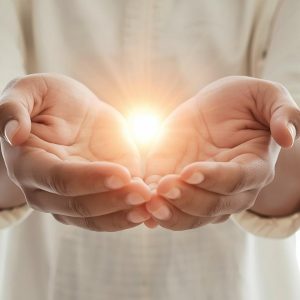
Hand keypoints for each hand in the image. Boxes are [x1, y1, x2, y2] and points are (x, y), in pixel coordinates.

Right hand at [0, 74, 150, 230]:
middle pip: (78, 205)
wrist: (72, 112)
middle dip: (112, 201)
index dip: (89, 178)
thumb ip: (13, 108)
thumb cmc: (50, 100)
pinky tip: (150, 212)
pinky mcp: (95, 194)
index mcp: (29, 164)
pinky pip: (109, 215)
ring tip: (151, 208)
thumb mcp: (28, 91)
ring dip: (123, 216)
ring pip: (94, 218)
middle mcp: (47, 189)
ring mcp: (72, 195)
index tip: (123, 173)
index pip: (58, 179)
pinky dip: (128, 216)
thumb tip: (14, 134)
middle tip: (144, 194)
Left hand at [145, 76, 299, 229]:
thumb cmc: (242, 102)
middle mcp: (229, 188)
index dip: (215, 179)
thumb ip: (283, 113)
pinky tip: (139, 208)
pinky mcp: (178, 184)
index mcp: (254, 168)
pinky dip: (154, 209)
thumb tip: (288, 138)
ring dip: (169, 214)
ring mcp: (202, 190)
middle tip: (163, 190)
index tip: (190, 171)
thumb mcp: (267, 97)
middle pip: (212, 206)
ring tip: (148, 205)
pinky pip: (168, 204)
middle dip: (187, 201)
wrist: (215, 109)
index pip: (237, 181)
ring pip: (189, 215)